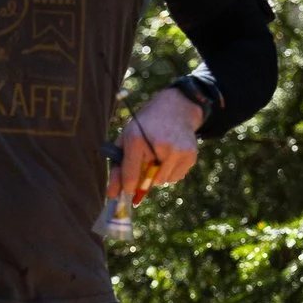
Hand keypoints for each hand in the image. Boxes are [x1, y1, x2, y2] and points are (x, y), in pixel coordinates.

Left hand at [116, 88, 204, 205]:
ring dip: (158, 176)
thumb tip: (112, 195)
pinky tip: (170, 156)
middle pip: (148, 182)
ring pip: (162, 182)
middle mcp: (158, 145)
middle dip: (144, 179)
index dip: (128, 186)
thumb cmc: (145, 127)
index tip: (128, 188)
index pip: (130, 176)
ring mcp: (177, 150)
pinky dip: (170, 172)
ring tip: (159, 156)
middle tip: (145, 163)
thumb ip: (118, 167)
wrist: (175, 108)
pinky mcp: (190, 155)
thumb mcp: (127, 139)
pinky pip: (176, 178)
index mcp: (136, 140)